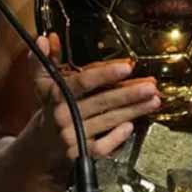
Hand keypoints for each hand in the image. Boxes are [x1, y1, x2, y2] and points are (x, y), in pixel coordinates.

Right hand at [29, 33, 159, 170]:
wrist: (39, 148)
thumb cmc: (47, 108)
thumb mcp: (41, 83)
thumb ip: (43, 59)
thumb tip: (46, 38)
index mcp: (56, 94)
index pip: (83, 82)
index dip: (105, 74)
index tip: (127, 67)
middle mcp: (64, 115)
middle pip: (102, 101)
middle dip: (129, 93)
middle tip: (150, 86)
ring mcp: (73, 136)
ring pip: (107, 121)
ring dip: (133, 110)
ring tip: (153, 101)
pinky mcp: (81, 153)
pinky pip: (103, 146)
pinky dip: (117, 137)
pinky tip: (131, 126)